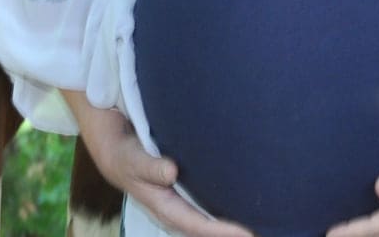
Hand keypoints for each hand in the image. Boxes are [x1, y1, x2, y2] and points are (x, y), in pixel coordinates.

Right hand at [65, 94, 252, 236]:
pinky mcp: (185, 191)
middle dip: (232, 232)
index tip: (246, 232)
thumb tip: (171, 172)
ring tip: (261, 222)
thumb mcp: (131, 158)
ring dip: (230, 223)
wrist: (114, 149)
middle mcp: (175, 208)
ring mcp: (181, 201)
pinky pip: (207, 206)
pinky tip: (244, 202)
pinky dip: (224, 209)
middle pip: (207, 229)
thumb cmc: (124, 154)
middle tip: (264, 230)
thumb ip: (149, 166)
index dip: (220, 231)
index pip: (196, 224)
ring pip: (208, 220)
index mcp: (163, 205)